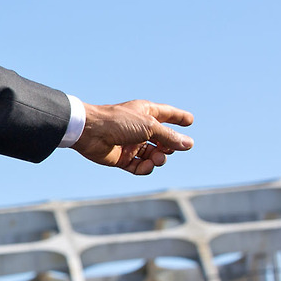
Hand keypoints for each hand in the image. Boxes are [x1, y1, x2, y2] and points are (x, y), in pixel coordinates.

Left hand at [72, 100, 192, 174]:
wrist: (90, 132)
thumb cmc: (119, 122)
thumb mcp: (150, 126)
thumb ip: (170, 136)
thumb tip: (189, 144)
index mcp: (146, 113)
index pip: (167, 114)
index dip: (178, 117)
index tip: (190, 121)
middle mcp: (139, 128)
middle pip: (163, 139)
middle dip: (170, 146)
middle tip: (168, 148)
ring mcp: (131, 144)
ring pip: (153, 155)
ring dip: (159, 159)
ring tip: (158, 159)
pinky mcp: (122, 158)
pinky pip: (139, 167)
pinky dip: (145, 168)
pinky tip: (146, 165)